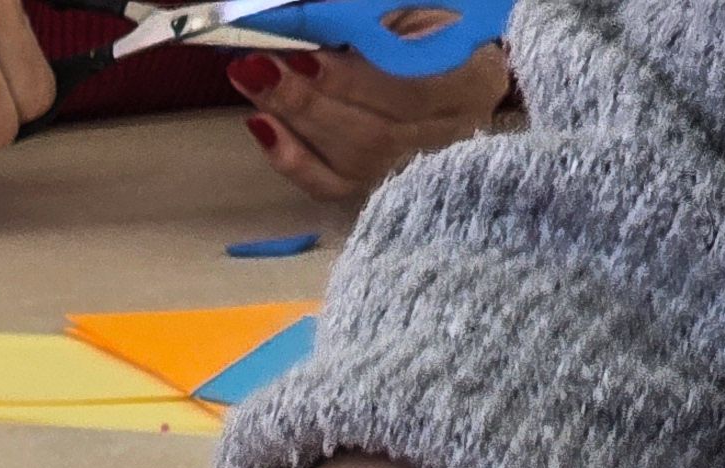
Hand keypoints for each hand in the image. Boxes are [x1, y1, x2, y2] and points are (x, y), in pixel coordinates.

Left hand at [234, 40, 516, 200]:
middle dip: (308, 100)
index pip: (409, 94)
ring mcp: (415, 172)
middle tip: (258, 67)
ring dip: (292, 121)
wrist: (459, 77)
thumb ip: (374, 26)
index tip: (306, 59)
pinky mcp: (380, 191)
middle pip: (373, 135)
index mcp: (473, 85)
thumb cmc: (438, 40)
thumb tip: (312, 27)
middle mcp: (449, 139)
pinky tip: (262, 125)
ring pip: (349, 162)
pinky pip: (330, 185)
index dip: (353, 81)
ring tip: (251, 82)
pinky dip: (291, 158)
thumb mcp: (419, 18)